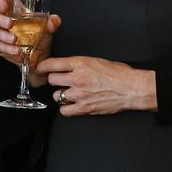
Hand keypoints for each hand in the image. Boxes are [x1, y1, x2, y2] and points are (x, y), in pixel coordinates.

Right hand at [0, 0, 60, 86]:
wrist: (37, 57)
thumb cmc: (38, 37)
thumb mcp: (47, 29)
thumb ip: (52, 22)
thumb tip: (54, 20)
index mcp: (12, 10)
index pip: (2, 1)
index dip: (1, 2)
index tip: (5, 6)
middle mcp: (2, 19)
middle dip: (1, 20)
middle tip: (10, 24)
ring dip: (4, 36)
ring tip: (14, 40)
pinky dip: (5, 48)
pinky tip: (15, 50)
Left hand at [36, 55, 156, 116]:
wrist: (131, 88)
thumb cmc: (119, 74)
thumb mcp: (97, 61)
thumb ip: (80, 64)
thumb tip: (68, 67)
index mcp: (81, 63)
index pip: (53, 63)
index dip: (43, 66)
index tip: (40, 68)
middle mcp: (78, 78)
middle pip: (52, 79)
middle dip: (55, 80)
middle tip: (60, 81)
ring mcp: (80, 94)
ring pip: (57, 95)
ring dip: (61, 94)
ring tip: (69, 93)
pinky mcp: (84, 108)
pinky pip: (65, 110)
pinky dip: (66, 108)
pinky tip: (72, 104)